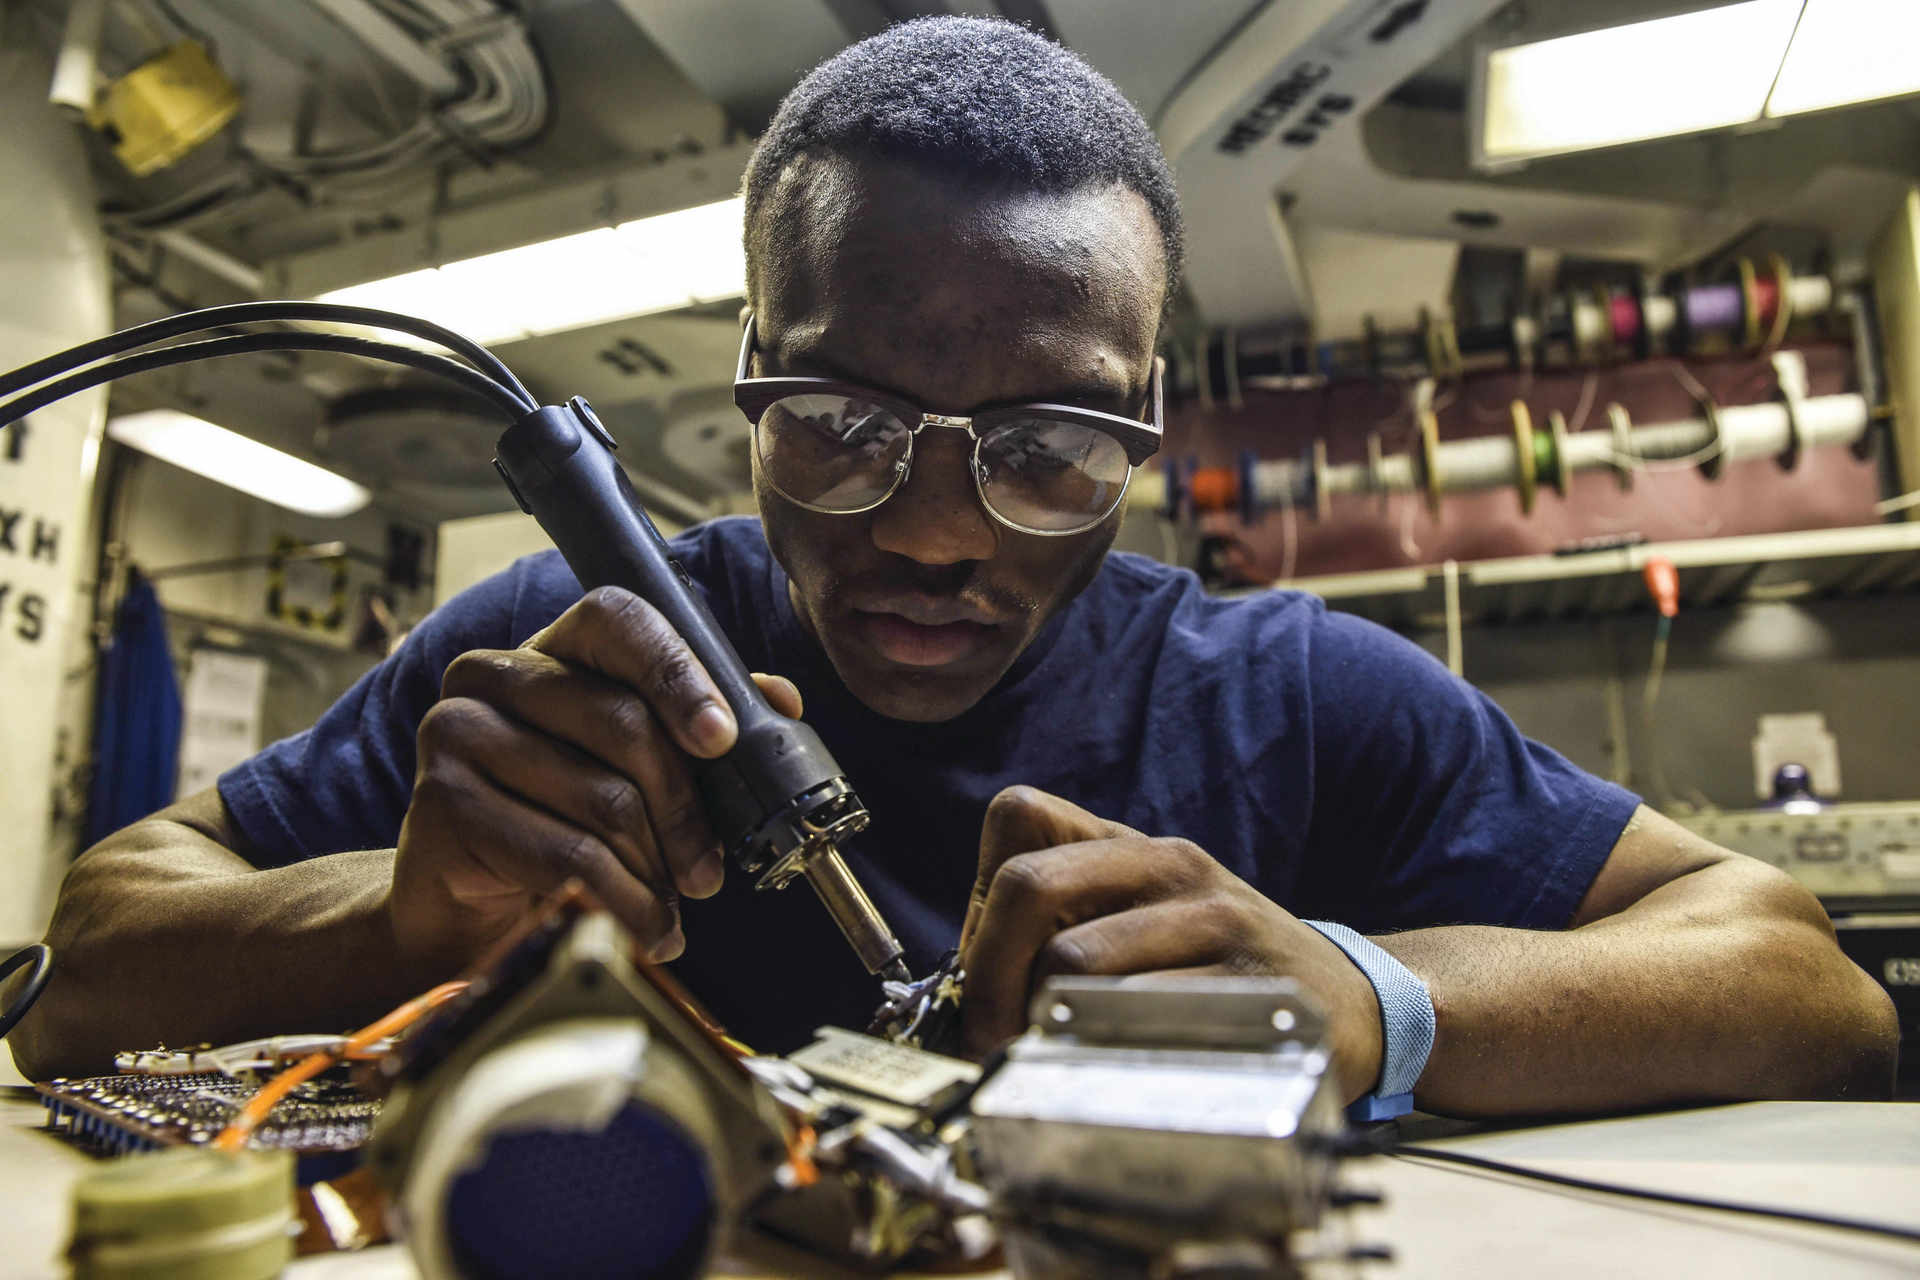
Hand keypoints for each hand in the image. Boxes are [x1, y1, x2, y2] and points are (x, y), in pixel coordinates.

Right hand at [390, 586, 801, 980]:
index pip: (619, 621)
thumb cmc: (556, 822)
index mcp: (549, 647)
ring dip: (657, 868)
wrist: (464, 904)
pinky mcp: (441, 802)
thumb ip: (700, 726)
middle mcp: (493, 673)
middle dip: (686, 809)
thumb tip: (780, 701)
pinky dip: (624, 900)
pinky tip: (645, 926)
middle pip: (625, 722)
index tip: (720, 738)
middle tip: (709, 869)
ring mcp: (456, 731)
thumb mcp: (634, 768)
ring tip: (670, 903)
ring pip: (604, 799)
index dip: (678, 674)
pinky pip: (567, 854)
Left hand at [958, 786, 1385, 1101]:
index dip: (978, 899)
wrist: (1352, 998)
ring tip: (1050, 1057)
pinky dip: (1103, 1051)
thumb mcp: (1144, 916)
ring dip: (1040, 1024)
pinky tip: (1112, 1067)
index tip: (983, 967)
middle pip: (1028, 887)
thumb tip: (963, 980)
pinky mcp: (1245, 983)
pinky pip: (1141, 1015)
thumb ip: (1063, 925)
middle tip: (988, 1035)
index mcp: (1129, 845)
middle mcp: (1168, 864)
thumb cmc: (1223, 966)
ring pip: (1074, 959)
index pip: (1017, 817)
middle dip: (985, 974)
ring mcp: (1211, 918)